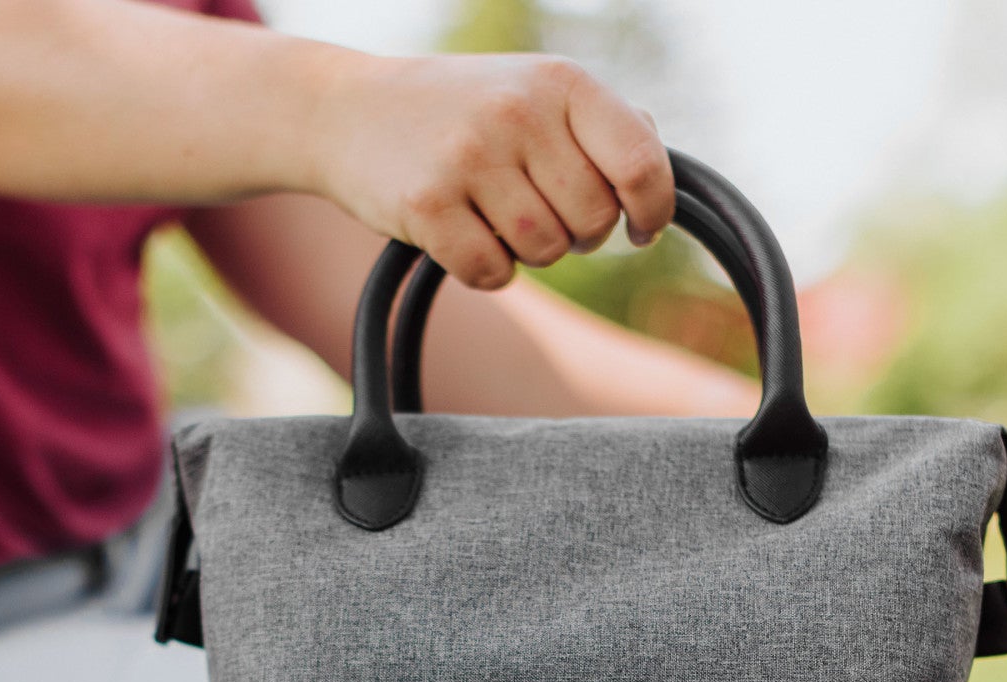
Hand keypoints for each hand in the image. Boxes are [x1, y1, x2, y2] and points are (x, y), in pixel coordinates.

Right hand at [309, 53, 675, 290]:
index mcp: (560, 82)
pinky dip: (486, 270)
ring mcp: (469, 158)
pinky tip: (462, 236)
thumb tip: (659, 179)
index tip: (639, 229)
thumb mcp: (532, 89)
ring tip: (496, 217)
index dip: (652, 211)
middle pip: (594, 220)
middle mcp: (518, 112)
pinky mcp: (427, 205)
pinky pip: (493, 274)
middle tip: (540, 213)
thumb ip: (599, 124)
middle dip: (577, 233)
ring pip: (545, 251)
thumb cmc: (458, 109)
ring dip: (529, 252)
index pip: (641, 163)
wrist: (347, 110)